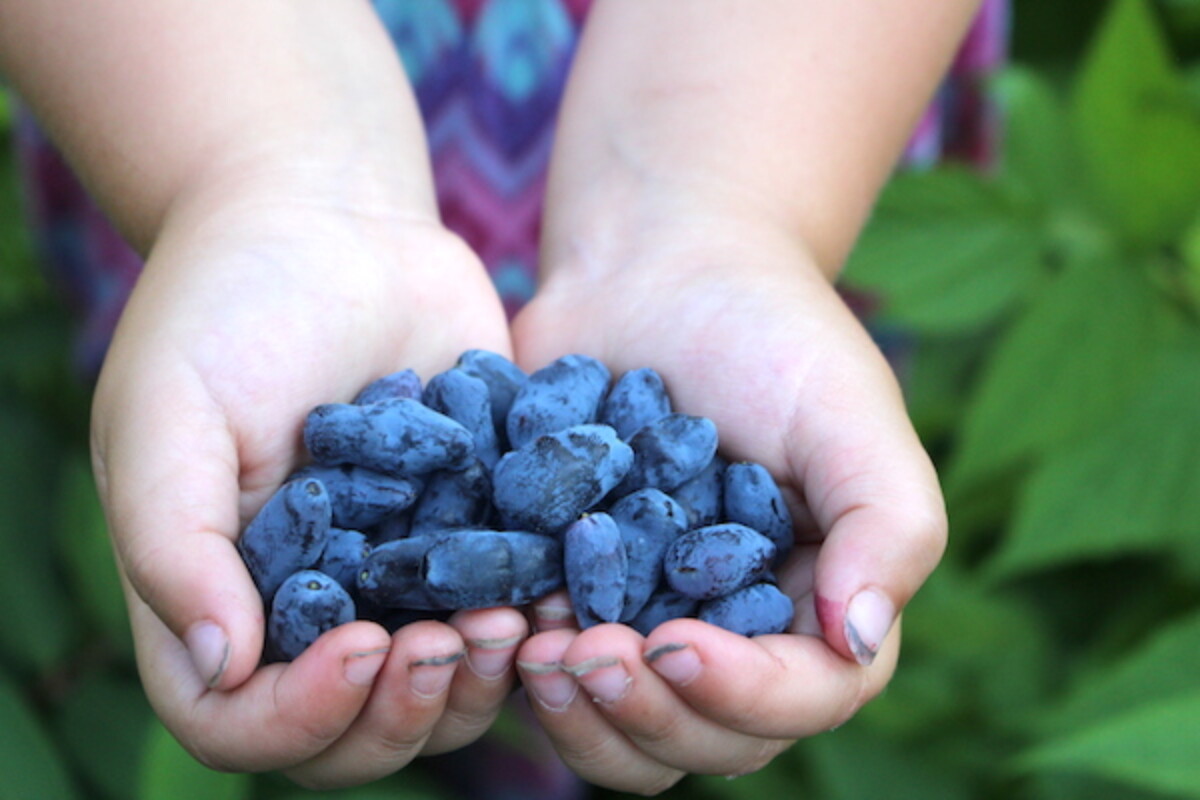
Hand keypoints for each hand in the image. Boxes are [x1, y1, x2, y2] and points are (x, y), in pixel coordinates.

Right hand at [90, 187, 526, 788]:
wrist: (333, 224)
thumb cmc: (225, 308)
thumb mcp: (168, 412)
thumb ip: (175, 541)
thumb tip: (221, 667)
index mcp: (220, 597)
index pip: (240, 720)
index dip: (299, 717)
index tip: (361, 646)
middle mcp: (312, 608)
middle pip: (357, 727)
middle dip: (410, 709)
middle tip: (458, 642)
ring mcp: (400, 578)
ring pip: (446, 684)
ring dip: (486, 677)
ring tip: (526, 621)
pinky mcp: (478, 533)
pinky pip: (513, 603)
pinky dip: (544, 614)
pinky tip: (574, 585)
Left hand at [508, 216, 945, 792]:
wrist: (656, 271)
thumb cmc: (769, 332)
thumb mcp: (848, 409)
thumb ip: (887, 523)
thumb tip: (860, 639)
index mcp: (820, 603)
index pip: (805, 697)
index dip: (741, 696)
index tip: (673, 642)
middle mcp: (738, 633)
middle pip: (706, 739)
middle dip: (646, 715)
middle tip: (582, 654)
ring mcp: (650, 622)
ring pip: (624, 732)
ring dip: (579, 716)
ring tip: (531, 650)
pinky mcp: (574, 597)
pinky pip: (552, 672)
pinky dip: (518, 670)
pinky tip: (487, 621)